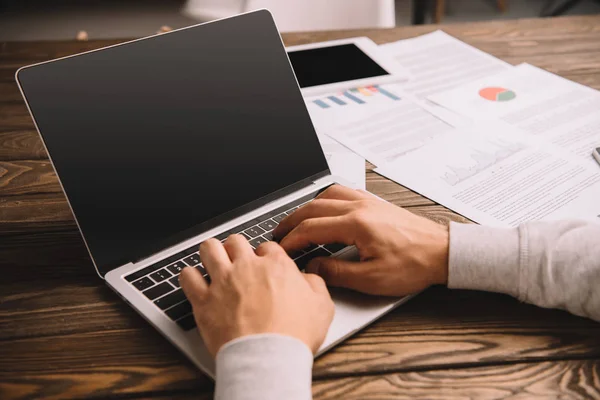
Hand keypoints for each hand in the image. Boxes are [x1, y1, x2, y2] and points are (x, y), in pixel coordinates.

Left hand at [179, 236, 334, 356]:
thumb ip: (315, 284)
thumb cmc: (294, 335)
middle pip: (236, 241)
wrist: (268, 357)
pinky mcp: (203, 300)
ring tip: (213, 259)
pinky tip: (193, 280)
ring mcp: (223, 281)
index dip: (265, 255)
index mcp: (276, 266)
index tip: (264, 264)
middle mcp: (247, 267)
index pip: (267, 246)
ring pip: (209, 248)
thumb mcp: (322, 307)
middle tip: (237, 259)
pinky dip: (189, 275)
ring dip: (211, 252)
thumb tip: (309, 277)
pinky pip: (187, 276)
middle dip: (236, 248)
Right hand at [273, 185, 448, 296]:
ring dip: (308, 207)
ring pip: (327, 195)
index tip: (282, 250)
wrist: (442, 252)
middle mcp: (360, 207)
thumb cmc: (414, 264)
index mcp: (357, 224)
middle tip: (279, 234)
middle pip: (314, 207)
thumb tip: (313, 267)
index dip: (292, 240)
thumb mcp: (372, 279)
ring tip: (297, 221)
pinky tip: (325, 208)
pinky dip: (326, 199)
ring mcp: (368, 202)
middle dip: (292, 221)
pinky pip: (344, 192)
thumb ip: (337, 273)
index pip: (311, 228)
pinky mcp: (376, 203)